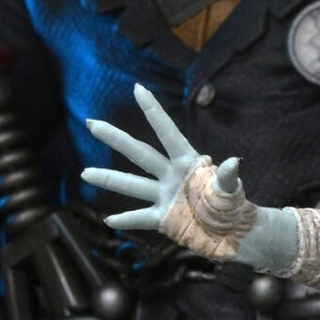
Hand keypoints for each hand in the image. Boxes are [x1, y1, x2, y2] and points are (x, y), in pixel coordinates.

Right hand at [83, 84, 290, 270]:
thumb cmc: (232, 204)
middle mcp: (171, 175)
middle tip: (92, 123)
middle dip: (115, 138)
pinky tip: (108, 220)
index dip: (153, 111)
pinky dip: (126, 220)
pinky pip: (141, 218)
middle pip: (139, 153)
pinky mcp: (164, 218)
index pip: (167, 132)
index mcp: (188, 162)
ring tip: (85, 173)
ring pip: (132, 185)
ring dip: (109, 179)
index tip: (138, 88)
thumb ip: (227, 176)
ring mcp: (165, 196)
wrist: (232, 231)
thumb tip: (234, 162)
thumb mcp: (231, 189)